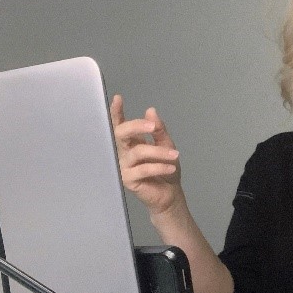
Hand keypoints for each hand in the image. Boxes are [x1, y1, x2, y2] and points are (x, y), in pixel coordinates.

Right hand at [109, 95, 181, 214]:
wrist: (170, 193)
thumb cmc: (165, 169)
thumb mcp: (166, 146)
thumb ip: (159, 130)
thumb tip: (151, 111)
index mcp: (131, 141)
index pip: (121, 125)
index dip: (116, 112)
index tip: (118, 98)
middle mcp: (124, 152)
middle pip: (121, 134)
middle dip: (136, 126)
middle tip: (152, 127)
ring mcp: (124, 166)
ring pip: (138, 152)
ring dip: (158, 152)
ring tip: (175, 155)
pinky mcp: (128, 179)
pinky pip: (143, 169)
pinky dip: (159, 167)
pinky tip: (171, 167)